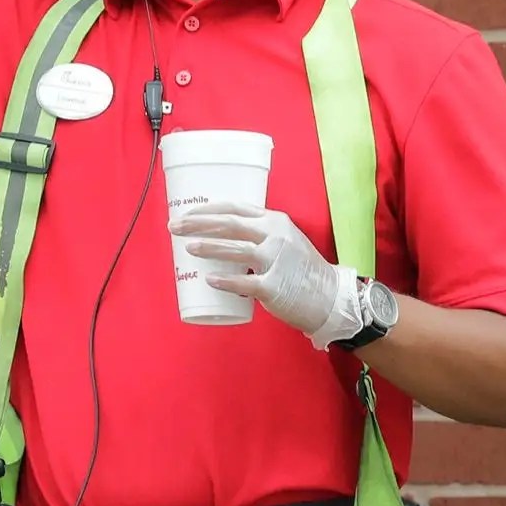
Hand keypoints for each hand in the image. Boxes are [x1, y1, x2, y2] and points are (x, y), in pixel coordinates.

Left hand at [169, 200, 361, 349]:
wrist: (330, 298)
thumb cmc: (301, 269)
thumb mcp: (285, 239)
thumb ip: (259, 233)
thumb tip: (219, 234)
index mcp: (275, 221)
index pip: (234, 208)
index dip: (207, 209)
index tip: (186, 212)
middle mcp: (275, 236)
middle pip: (229, 224)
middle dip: (198, 224)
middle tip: (175, 227)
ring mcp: (276, 260)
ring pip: (235, 249)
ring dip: (208, 247)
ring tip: (187, 247)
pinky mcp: (275, 286)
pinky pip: (245, 283)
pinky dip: (225, 280)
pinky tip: (209, 278)